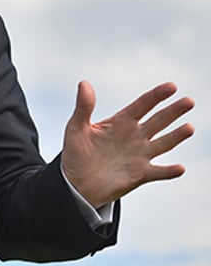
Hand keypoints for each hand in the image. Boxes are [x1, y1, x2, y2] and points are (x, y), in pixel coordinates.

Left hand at [62, 81, 194, 208]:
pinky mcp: (140, 174)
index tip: (172, 86)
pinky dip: (169, 171)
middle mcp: (135, 136)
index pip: (142, 105)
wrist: (77, 182)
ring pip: (163, 143)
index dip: (156, 96)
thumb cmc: (76, 153)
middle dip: (173, 111)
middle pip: (158, 121)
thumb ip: (83, 106)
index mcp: (121, 122)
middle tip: (189, 101)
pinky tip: (179, 168)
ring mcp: (140, 155)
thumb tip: (84, 83)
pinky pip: (158, 172)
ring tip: (189, 127)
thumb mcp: (76, 127)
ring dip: (176, 136)